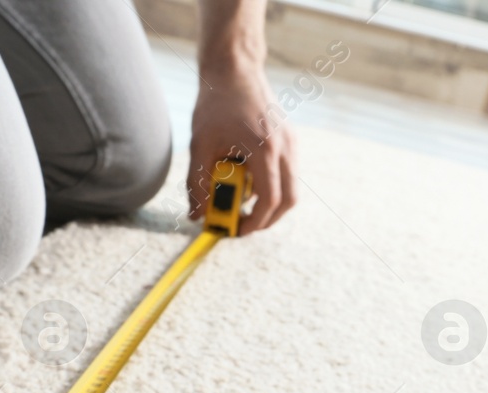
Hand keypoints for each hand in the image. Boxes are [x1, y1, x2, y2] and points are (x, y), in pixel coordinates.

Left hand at [188, 60, 296, 233]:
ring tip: (241, 199)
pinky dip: (273, 185)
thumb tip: (196, 216)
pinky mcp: (290, 139)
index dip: (254, 222)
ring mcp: (291, 143)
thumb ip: (197, 183)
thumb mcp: (200, 145)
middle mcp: (284, 148)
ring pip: (291, 188)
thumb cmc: (216, 103)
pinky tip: (248, 178)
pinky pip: (288, 173)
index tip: (236, 230)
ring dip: (270, 202)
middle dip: (267, 220)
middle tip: (244, 224)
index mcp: (264, 150)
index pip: (268, 201)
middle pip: (288, 201)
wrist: (234, 68)